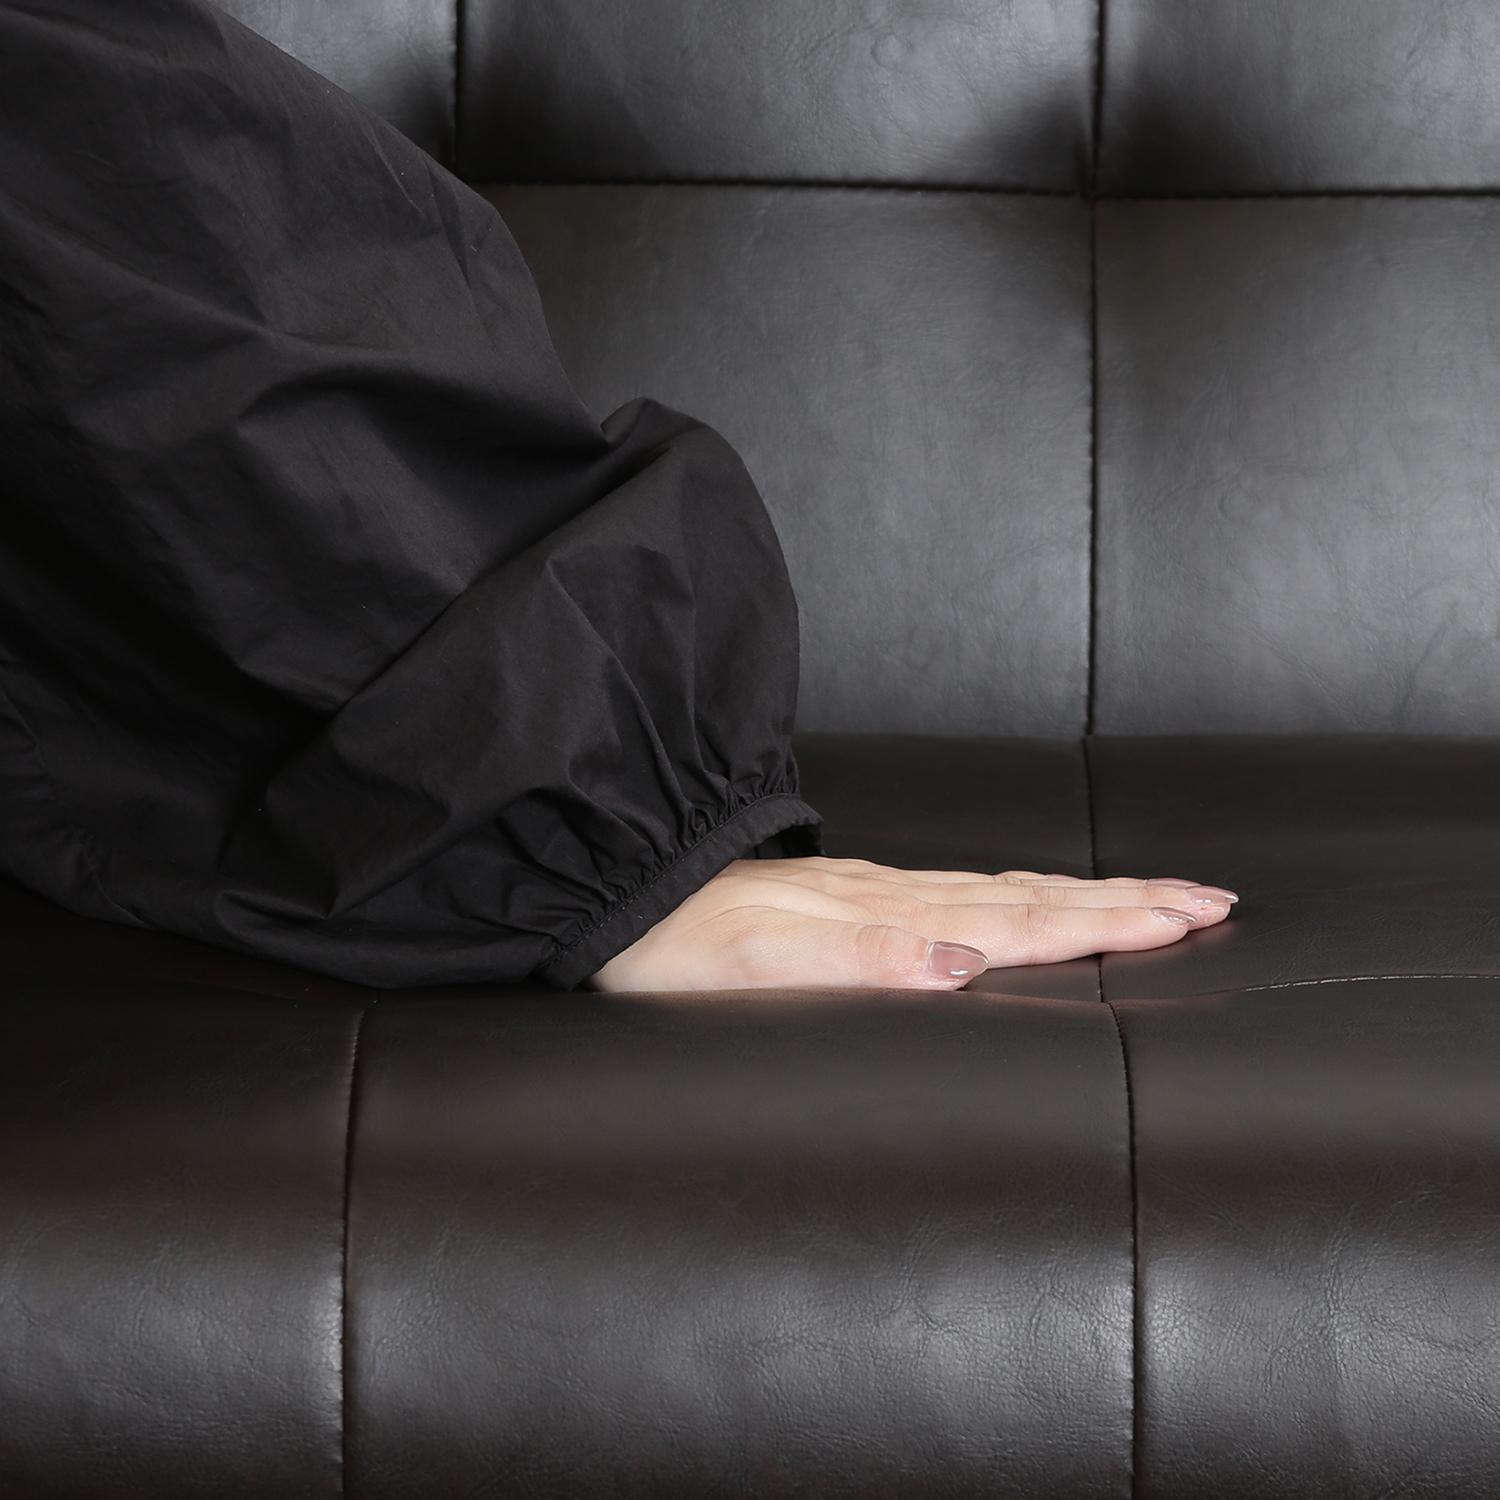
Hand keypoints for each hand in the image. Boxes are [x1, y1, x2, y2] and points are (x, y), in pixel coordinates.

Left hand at [584, 857, 1238, 991]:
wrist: (620, 898)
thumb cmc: (679, 949)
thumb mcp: (758, 967)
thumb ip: (858, 961)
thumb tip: (958, 963)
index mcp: (890, 917)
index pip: (1023, 919)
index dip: (1110, 921)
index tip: (1191, 916)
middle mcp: (896, 897)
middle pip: (1035, 897)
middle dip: (1128, 902)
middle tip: (1212, 899)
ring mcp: (878, 891)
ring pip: (1005, 889)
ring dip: (1086, 894)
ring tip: (1152, 894)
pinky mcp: (854, 896)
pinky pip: (963, 890)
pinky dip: (1020, 894)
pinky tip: (1025, 900)